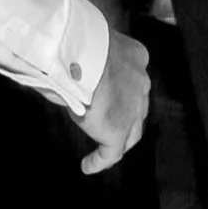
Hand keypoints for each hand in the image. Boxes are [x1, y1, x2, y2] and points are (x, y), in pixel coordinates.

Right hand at [78, 30, 152, 175]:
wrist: (79, 54)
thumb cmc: (76, 42)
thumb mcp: (88, 45)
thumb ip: (86, 58)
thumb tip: (65, 64)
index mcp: (135, 56)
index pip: (133, 78)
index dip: (125, 89)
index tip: (112, 94)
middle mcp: (141, 81)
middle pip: (138, 106)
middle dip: (128, 115)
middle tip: (110, 121)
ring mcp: (133, 109)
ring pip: (132, 131)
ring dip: (120, 140)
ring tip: (104, 148)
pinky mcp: (118, 130)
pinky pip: (112, 153)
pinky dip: (100, 161)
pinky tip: (88, 166)